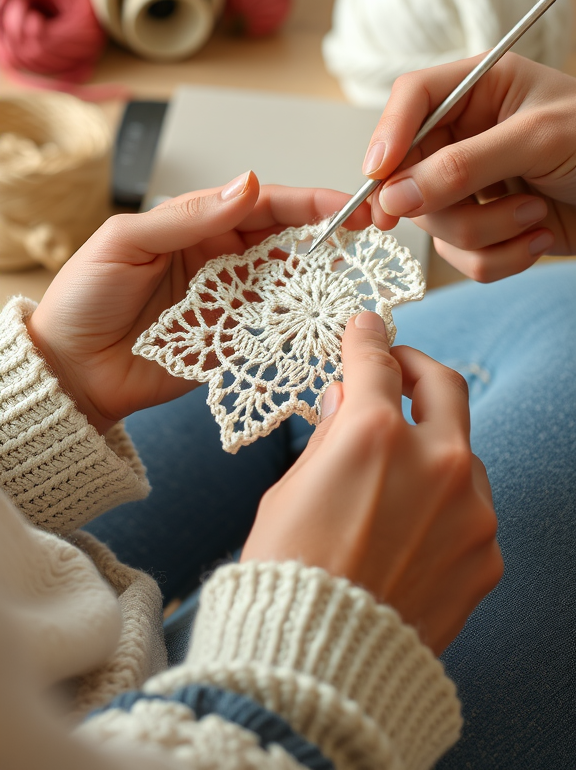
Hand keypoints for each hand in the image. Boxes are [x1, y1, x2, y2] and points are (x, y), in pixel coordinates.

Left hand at [27, 173, 370, 433]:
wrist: (70, 369)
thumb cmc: (85, 297)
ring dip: (322, 284)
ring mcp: (230, 302)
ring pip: (288, 287)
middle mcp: (222, 260)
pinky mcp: (231, 343)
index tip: (349, 206)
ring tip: (359, 284)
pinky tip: (327, 325)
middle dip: (330, 240)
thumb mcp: (127, 241)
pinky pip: (274, 331)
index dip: (309, 203)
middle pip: (287, 243)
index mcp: (199, 225)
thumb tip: (247, 183)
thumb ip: (189, 216)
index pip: (264, 205)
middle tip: (372, 241)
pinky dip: (301, 327)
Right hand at [241, 311, 502, 654]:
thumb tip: (347, 400)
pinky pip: (470, 510)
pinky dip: (444, 506)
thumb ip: (330, 438)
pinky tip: (411, 533)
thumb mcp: (290, 490)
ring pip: (462, 452)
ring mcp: (470, 508)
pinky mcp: (485, 553)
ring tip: (396, 480)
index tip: (367, 327)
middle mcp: (434, 460)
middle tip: (399, 371)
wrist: (321, 665)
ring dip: (432, 450)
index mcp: (372, 434)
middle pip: (444, 384)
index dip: (368, 337)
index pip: (377, 361)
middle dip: (418, 369)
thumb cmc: (287, 574)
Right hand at [362, 53, 575, 280]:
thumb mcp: (537, 140)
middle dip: (446, 203)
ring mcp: (472, 185)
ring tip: (535, 215)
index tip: (378, 177)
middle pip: (409, 175)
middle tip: (475, 207)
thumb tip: (395, 195)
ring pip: (434, 224)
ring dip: (486, 233)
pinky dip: (499, 258)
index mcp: (478, 89)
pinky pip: (461, 256)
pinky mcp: (487, 227)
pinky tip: (539, 237)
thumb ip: (463, 165)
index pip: (411, 100)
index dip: (387, 136)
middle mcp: (466, 135)